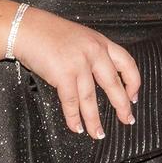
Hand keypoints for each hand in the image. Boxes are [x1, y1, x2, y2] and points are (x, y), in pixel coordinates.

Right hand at [11, 6, 140, 138]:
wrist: (27, 29)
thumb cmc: (50, 34)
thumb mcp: (81, 38)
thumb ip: (94, 53)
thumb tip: (103, 77)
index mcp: (101, 42)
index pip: (127, 63)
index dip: (133, 82)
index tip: (134, 96)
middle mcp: (94, 52)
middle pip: (113, 83)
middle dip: (122, 105)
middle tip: (127, 120)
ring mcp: (79, 63)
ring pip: (91, 97)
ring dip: (94, 119)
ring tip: (99, 133)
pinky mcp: (63, 74)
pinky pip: (71, 101)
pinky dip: (74, 117)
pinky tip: (77, 127)